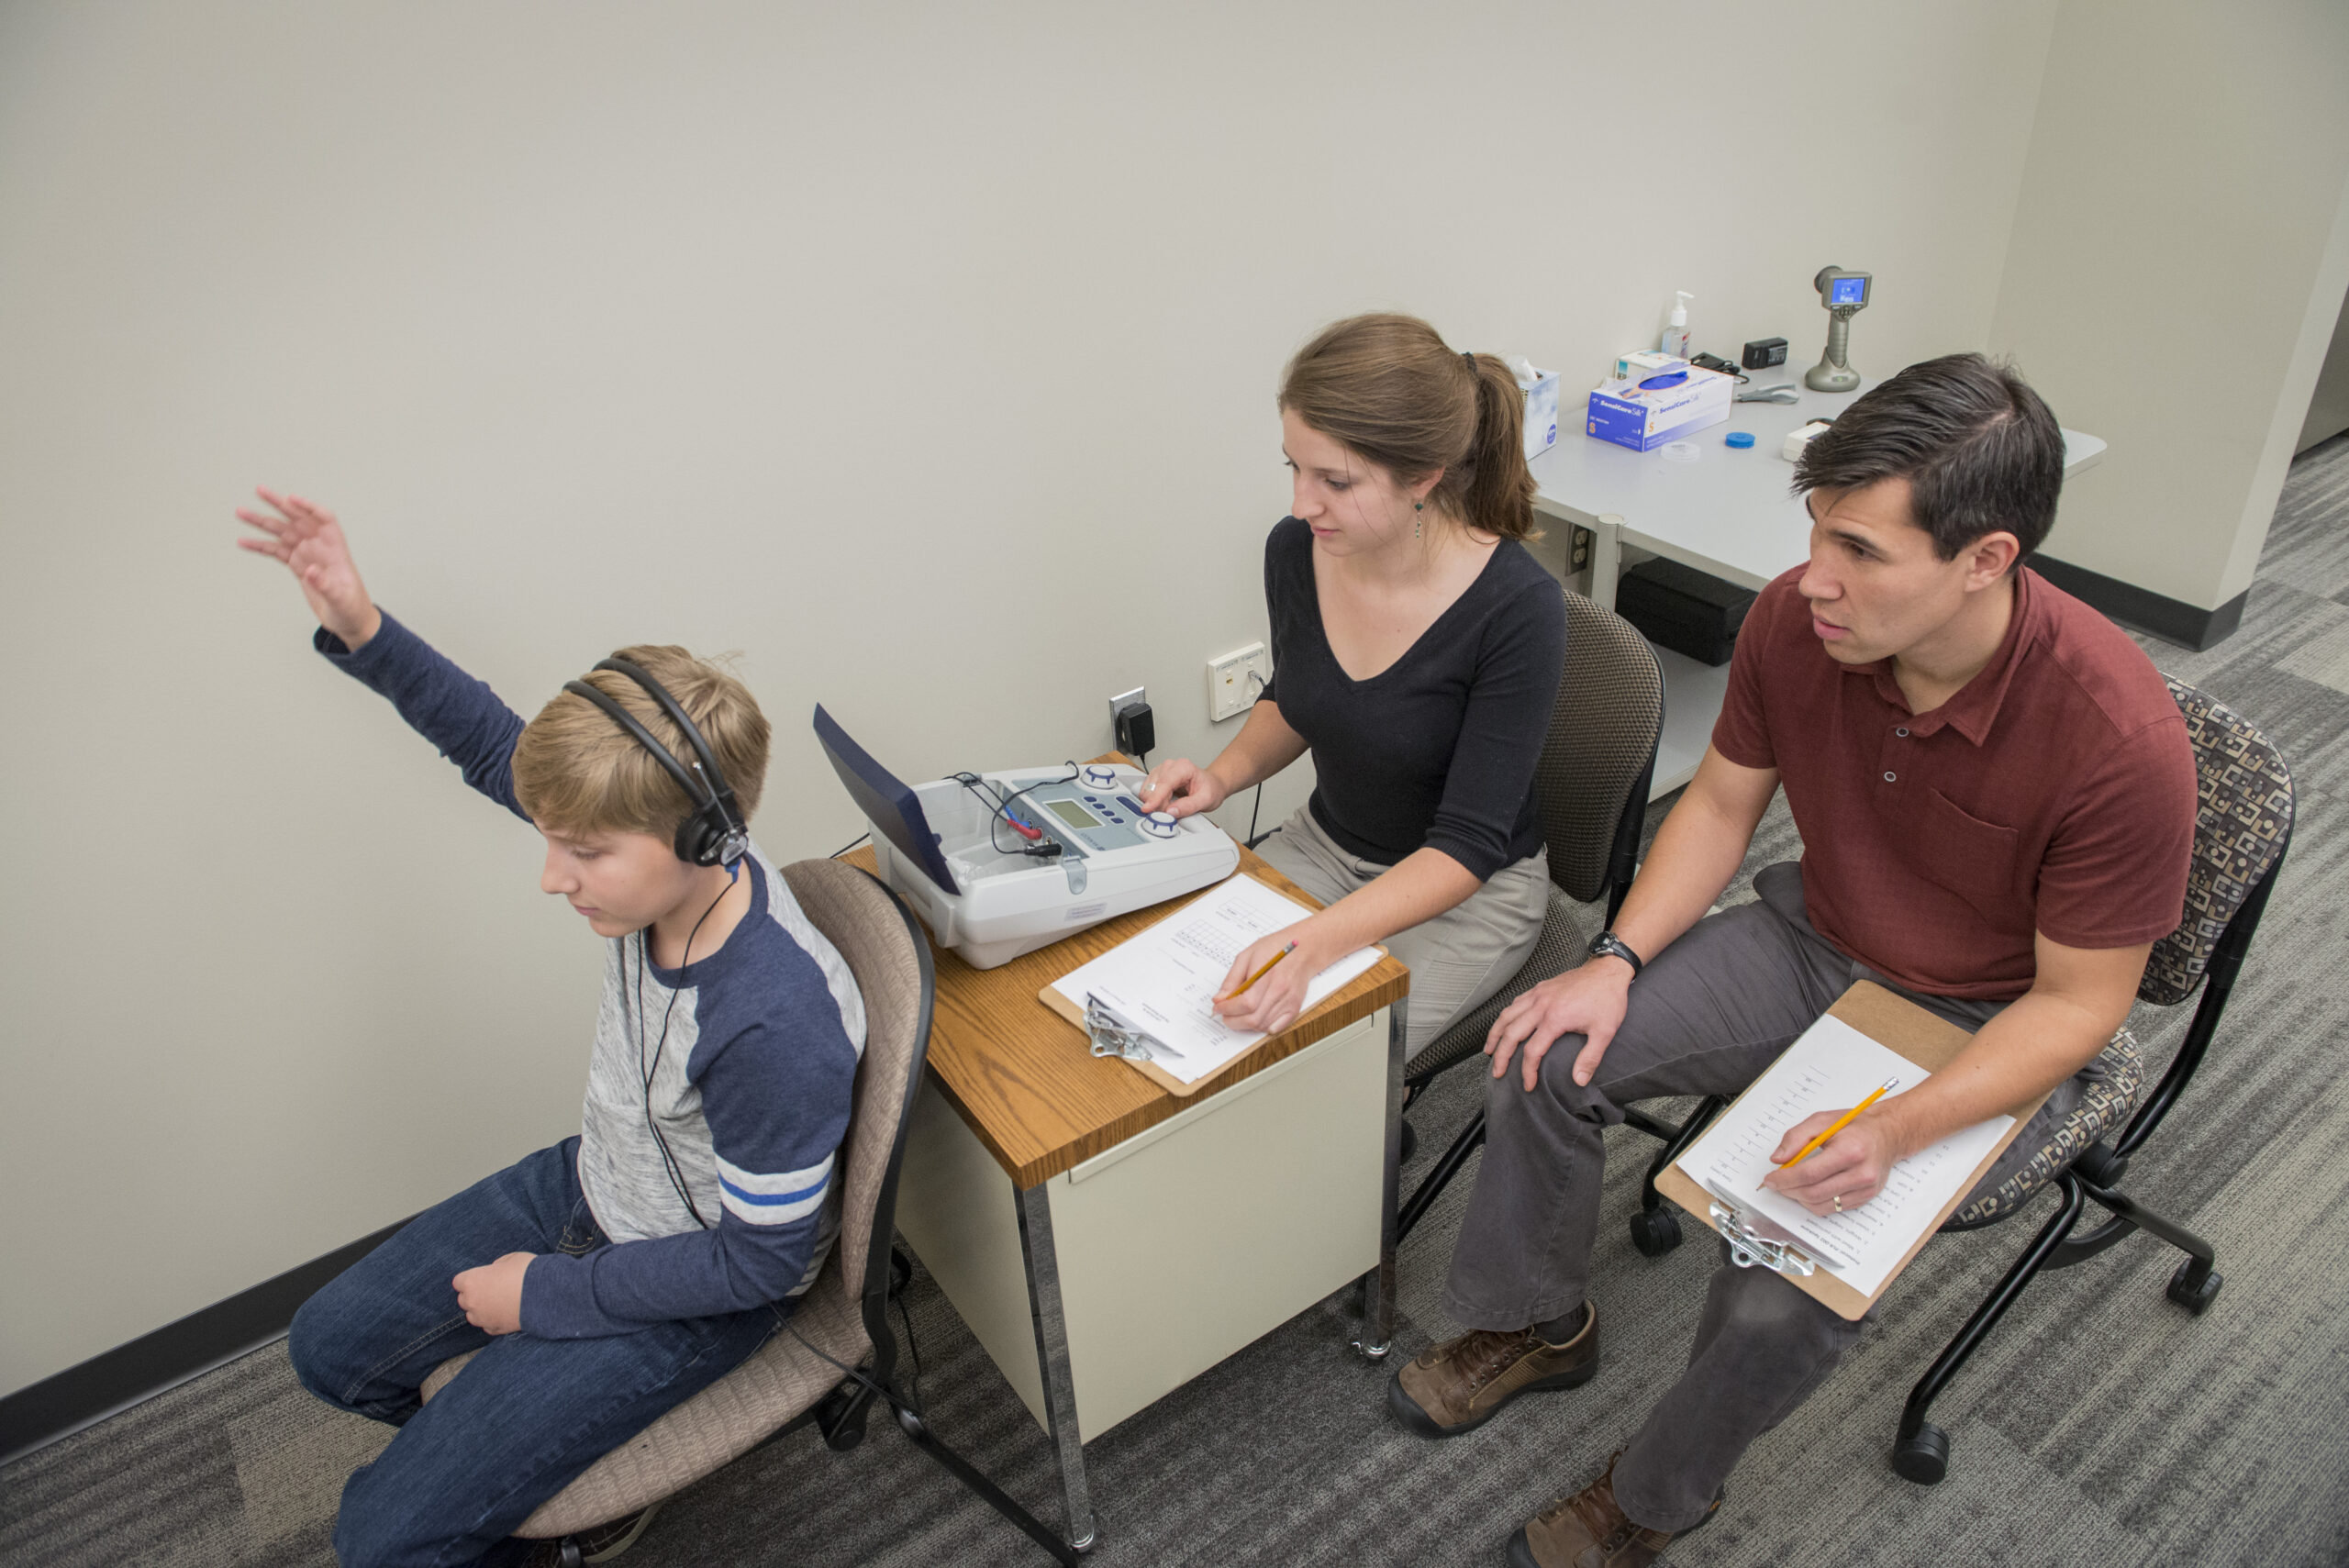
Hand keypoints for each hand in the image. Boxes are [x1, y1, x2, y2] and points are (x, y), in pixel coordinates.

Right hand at [235, 487, 381, 648]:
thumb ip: (326, 585)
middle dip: (279, 504)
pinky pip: (275, 550)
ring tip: (241, 513)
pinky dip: (260, 545)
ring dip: (262, 522)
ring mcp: (307, 554)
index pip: (324, 519)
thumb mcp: (341, 599)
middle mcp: (320, 546)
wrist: (348, 620)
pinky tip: (243, 541)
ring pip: (282, 532)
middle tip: (260, 491)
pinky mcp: (297, 564)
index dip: (308, 507)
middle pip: (298, 518)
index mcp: (336, 548)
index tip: (291, 499)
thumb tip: (310, 571)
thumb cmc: (351, 607)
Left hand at [452, 1251, 533, 1334]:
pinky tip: (506, 1312)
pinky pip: (487, 1326)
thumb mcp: (511, 1258)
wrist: (546, 1294)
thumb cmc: (527, 1271)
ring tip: (499, 1302)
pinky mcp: (495, 1330)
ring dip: (481, 1309)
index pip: (458, 1281)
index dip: (470, 1278)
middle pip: (463, 1299)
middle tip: (492, 1288)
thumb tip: (495, 1272)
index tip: (482, 1277)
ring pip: (473, 1316)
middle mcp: (472, 1302)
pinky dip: (493, 1320)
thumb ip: (496, 1266)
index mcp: (472, 1281)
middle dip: (474, 1294)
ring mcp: (482, 1318)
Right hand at [1136, 759, 1227, 819]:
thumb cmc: (1210, 788)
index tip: (1147, 809)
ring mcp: (1161, 771)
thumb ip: (1188, 807)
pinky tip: (1166, 803)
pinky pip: (1148, 792)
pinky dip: (1154, 801)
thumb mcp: (1205, 800)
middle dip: (1157, 804)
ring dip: (1156, 803)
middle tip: (1171, 813)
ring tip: (1172, 806)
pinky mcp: (1156, 778)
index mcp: (1183, 767)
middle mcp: (1169, 766)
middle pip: (1153, 788)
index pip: (1164, 783)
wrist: (1211, 785)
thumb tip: (1171, 812)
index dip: (1155, 797)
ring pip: (1148, 790)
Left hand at [1210, 921, 1317, 1035]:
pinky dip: (1262, 1028)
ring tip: (1238, 1014)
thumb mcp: (1247, 956)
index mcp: (1267, 975)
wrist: (1304, 949)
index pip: (1245, 1003)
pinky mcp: (1295, 1007)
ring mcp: (1289, 1001)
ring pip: (1262, 1026)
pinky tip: (1255, 1017)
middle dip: (1232, 1021)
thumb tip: (1219, 998)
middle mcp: (1280, 990)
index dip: (1227, 1009)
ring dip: (1245, 1025)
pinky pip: (1276, 1028)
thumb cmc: (1275, 948)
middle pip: (1253, 1019)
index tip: (1218, 1007)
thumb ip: (1232, 979)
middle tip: (1225, 1014)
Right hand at [1483, 957, 1634, 1090]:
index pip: (1532, 1051)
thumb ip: (1590, 1058)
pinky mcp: (1540, 988)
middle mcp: (1541, 1006)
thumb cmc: (1608, 999)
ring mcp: (1538, 995)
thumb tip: (1579, 1081)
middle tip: (1497, 1072)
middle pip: (1511, 1034)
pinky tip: (1505, 1024)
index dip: (1527, 1071)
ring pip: (1507, 1015)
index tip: (1528, 1085)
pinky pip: (1516, 1003)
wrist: (1608, 971)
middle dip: (1501, 1056)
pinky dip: (1506, 1016)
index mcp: (1555, 1019)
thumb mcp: (1604, 1032)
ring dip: (1495, 1034)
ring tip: (1490, 1049)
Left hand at [1762, 1109, 1906, 1215]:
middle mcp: (1861, 1173)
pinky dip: (1815, 1202)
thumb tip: (1778, 1159)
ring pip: (1821, 1205)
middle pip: (1814, 1192)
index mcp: (1850, 1151)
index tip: (1770, 1179)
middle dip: (1788, 1190)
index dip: (1785, 1179)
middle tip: (1776, 1183)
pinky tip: (1809, 1189)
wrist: (1887, 1134)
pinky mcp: (1866, 1197)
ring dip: (1799, 1198)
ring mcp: (1866, 1189)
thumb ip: (1796, 1137)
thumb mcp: (1822, 1120)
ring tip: (1791, 1185)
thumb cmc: (1855, 1126)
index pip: (1810, 1173)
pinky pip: (1833, 1208)